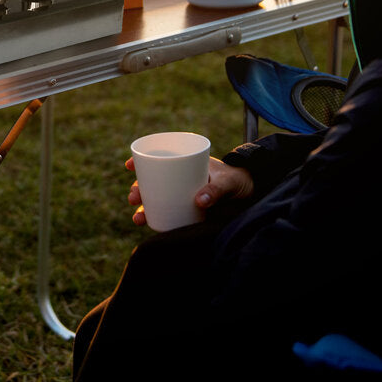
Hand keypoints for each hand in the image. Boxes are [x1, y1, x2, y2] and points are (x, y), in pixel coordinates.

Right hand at [126, 156, 254, 226]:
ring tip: (138, 217)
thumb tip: (198, 201)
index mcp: (186, 163)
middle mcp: (180, 178)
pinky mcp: (187, 210)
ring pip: (157, 199)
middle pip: (153, 181)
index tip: (130, 165)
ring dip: (144, 207)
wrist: (251, 194)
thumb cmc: (238, 180)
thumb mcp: (228, 181)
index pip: (159, 158)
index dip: (141, 160)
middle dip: (139, 189)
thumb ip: (216, 189)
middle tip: (134, 198)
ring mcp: (182, 194)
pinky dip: (156, 218)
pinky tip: (149, 224)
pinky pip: (168, 212)